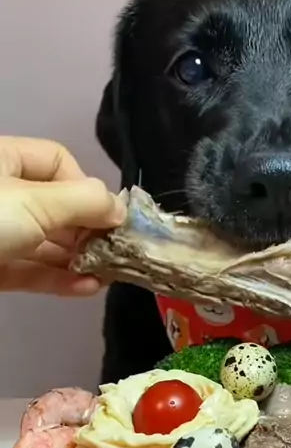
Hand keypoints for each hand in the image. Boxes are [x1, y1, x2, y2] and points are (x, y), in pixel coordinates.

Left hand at [0, 136, 124, 294]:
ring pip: (45, 243)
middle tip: (113, 250)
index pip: (58, 162)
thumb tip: (122, 210)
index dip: (86, 186)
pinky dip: (59, 279)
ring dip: (78, 259)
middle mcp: (2, 194)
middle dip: (87, 230)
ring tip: (107, 273)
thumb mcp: (36, 203)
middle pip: (55, 207)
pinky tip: (87, 287)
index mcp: (5, 160)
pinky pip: (30, 271)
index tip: (105, 215)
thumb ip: (85, 202)